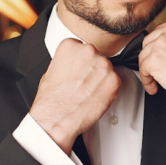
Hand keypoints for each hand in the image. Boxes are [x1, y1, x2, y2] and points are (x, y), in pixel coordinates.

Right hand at [29, 38, 121, 153]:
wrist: (57, 118)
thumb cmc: (52, 99)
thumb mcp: (51, 70)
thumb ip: (67, 61)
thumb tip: (74, 64)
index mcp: (71, 45)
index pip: (81, 47)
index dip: (80, 62)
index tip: (78, 70)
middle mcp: (89, 51)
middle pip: (95, 56)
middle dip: (91, 69)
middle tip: (82, 83)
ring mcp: (103, 65)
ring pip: (106, 69)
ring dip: (100, 79)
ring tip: (87, 92)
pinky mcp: (114, 80)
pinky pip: (114, 82)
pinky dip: (108, 90)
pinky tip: (95, 96)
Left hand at [138, 19, 165, 116]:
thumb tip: (164, 47)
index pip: (160, 32)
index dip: (159, 48)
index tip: (161, 58)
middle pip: (149, 42)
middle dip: (152, 58)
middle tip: (158, 71)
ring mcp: (161, 43)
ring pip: (144, 56)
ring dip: (148, 71)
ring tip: (157, 81)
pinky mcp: (154, 59)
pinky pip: (142, 70)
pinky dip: (147, 81)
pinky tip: (155, 87)